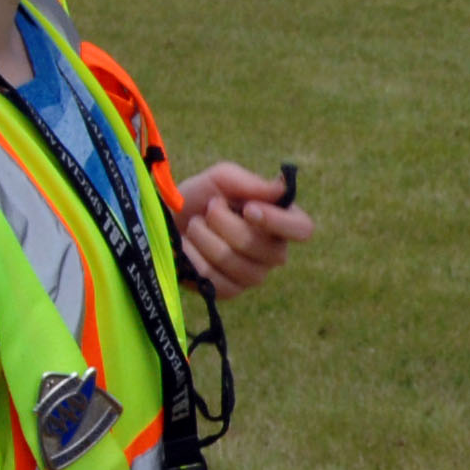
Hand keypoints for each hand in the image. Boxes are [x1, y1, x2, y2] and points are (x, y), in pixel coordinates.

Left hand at [177, 162, 312, 295]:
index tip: (248, 209)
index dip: (278, 222)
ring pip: (234, 262)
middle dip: (225, 223)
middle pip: (263, 248)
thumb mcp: (221, 179)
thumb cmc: (199, 197)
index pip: (302, 229)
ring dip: (204, 237)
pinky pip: (213, 278)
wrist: (167, 220)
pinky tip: (187, 246)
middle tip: (209, 208)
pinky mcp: (228, 291)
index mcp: (279, 222)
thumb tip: (280, 188)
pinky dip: (193, 257)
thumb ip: (249, 182)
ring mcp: (252, 275)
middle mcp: (273, 252)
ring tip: (194, 225)